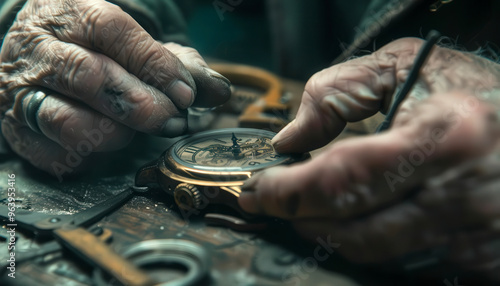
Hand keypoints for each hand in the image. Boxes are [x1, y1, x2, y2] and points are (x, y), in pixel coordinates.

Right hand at [0, 0, 229, 177]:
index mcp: (72, 14)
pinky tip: (109, 146)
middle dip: (140, 105)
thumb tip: (220, 90)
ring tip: (136, 133)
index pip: (111, 31)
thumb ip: (181, 64)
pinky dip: (89, 157)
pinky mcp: (18, 131)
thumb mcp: (140, 44)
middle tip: (172, 120)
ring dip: (114, 134)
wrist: (35, 53)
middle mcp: (41, 50)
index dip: (153, 63)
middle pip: (89, 76)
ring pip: (66, 119)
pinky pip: (54, 154)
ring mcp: (23, 92)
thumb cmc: (99, 49)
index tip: (186, 92)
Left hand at [238, 38, 499, 277]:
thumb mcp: (406, 64)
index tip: (259, 190)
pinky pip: (410, 264)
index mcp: (444, 136)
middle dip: (300, 216)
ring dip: (331, 233)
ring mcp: (478, 233)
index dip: (289, 191)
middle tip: (274, 201)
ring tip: (311, 208)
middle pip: (353, 227)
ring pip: (377, 253)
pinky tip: (360, 220)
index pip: (343, 179)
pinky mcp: (485, 256)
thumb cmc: (473, 89)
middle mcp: (463, 193)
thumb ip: (338, 93)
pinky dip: (373, 244)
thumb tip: (289, 140)